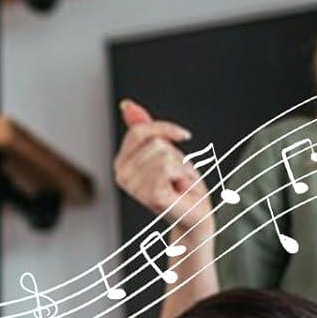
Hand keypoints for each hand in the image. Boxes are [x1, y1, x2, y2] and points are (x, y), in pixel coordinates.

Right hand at [114, 99, 210, 226]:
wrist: (194, 212)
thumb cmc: (180, 184)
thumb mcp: (163, 149)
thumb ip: (145, 128)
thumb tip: (126, 105)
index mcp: (122, 163)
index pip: (139, 131)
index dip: (165, 129)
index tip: (182, 136)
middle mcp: (122, 176)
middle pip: (154, 143)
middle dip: (174, 154)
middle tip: (176, 174)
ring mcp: (134, 187)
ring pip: (163, 155)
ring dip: (180, 166)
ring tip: (178, 182)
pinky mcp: (150, 195)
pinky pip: (168, 167)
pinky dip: (182, 175)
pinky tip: (178, 188)